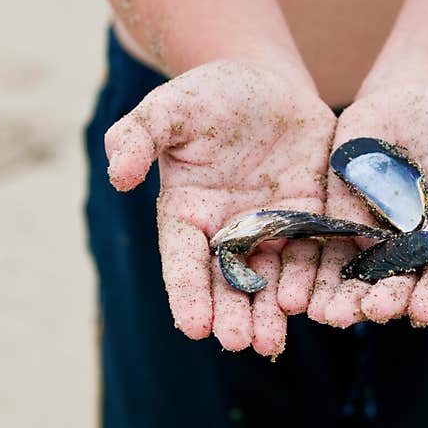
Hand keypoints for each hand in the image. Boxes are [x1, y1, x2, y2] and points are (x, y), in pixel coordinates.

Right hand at [105, 61, 334, 355]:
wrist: (267, 84)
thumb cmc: (210, 95)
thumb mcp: (170, 108)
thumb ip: (138, 136)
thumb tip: (117, 176)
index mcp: (188, 213)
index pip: (183, 259)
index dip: (187, 292)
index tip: (192, 326)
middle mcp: (228, 230)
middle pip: (227, 281)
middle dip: (231, 313)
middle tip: (235, 342)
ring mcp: (271, 228)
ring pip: (269, 279)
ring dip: (269, 312)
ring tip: (270, 341)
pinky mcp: (309, 218)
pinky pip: (310, 254)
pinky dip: (308, 279)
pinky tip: (308, 303)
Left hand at [307, 80, 427, 327]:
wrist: (416, 98)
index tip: (423, 310)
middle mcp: (421, 241)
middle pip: (405, 277)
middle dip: (389, 295)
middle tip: (373, 312)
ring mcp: (380, 231)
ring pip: (362, 271)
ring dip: (346, 294)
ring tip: (329, 314)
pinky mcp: (343, 216)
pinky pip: (328, 246)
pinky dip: (314, 267)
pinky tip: (297, 288)